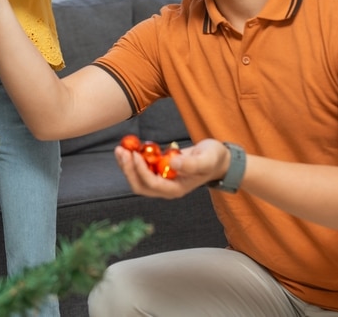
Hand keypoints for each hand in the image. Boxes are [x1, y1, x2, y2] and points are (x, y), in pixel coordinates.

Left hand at [114, 137, 228, 198]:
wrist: (216, 159)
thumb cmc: (213, 159)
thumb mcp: (207, 159)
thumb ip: (192, 164)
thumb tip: (173, 163)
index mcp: (176, 189)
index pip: (152, 184)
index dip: (141, 171)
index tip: (135, 154)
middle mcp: (165, 189)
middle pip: (140, 186)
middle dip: (128, 170)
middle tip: (121, 151)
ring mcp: (161, 181)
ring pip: (137, 179)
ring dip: (126, 165)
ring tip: (120, 148)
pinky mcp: (158, 172)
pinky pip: (140, 170)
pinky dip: (132, 160)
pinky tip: (129, 147)